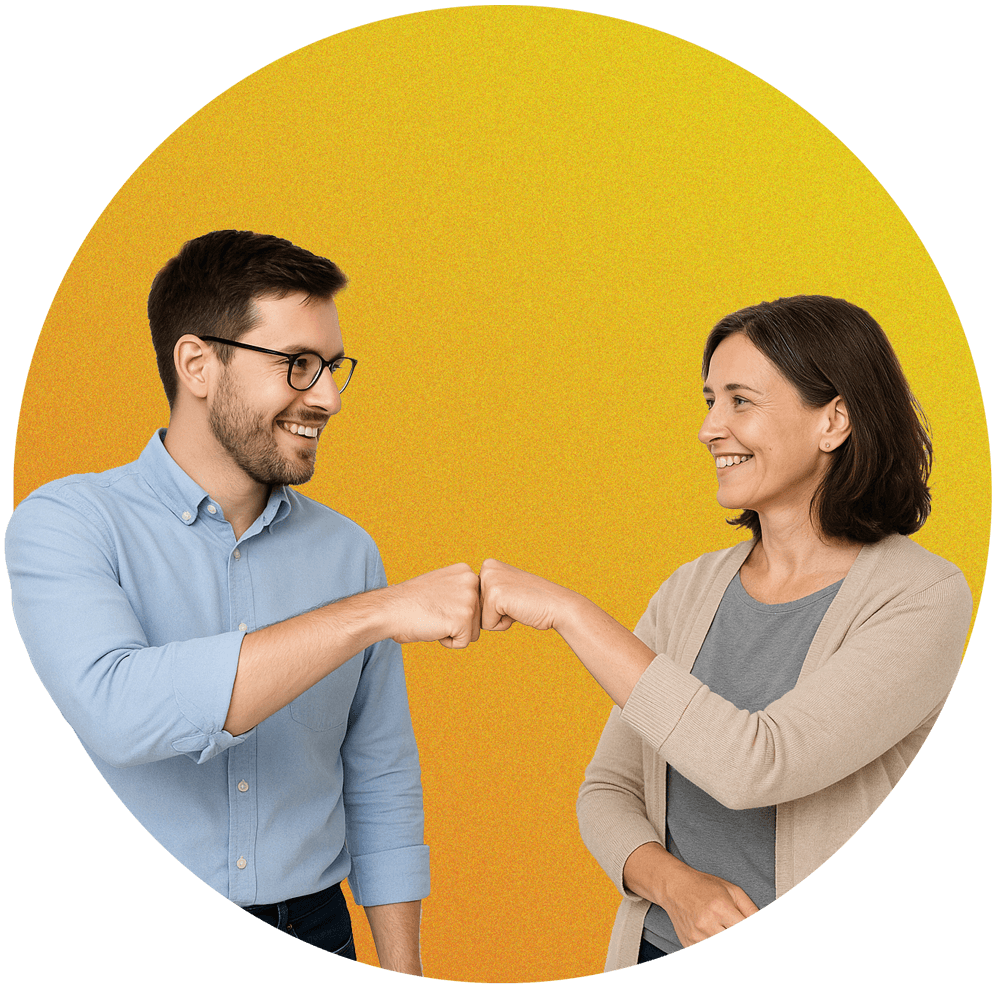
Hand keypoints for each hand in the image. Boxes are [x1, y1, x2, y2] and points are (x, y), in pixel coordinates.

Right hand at [389, 563, 481, 648]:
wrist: (390, 608)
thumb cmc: (411, 601)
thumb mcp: (440, 584)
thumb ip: (460, 590)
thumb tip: (475, 606)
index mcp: (466, 571)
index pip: (476, 603)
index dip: (454, 610)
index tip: (436, 604)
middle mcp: (471, 581)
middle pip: (477, 618)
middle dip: (456, 623)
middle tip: (434, 613)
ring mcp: (469, 600)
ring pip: (472, 632)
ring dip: (453, 632)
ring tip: (434, 619)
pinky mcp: (464, 619)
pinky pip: (463, 643)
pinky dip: (447, 642)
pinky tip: (433, 628)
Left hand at [479, 558, 576, 633]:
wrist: (557, 606)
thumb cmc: (532, 602)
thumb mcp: (506, 588)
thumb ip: (488, 590)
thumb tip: (466, 604)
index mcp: (488, 565)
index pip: (475, 599)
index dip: (494, 607)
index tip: (512, 598)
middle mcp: (486, 568)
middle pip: (474, 607)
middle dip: (494, 613)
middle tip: (516, 603)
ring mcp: (490, 580)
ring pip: (479, 617)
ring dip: (498, 619)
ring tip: (517, 606)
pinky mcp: (495, 596)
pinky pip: (487, 624)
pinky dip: (503, 625)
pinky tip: (518, 611)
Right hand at [623, 843, 756, 948]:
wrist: (674, 887)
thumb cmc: (704, 886)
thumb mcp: (732, 891)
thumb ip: (751, 910)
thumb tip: (759, 920)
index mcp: (721, 908)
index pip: (742, 928)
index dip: (746, 925)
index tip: (742, 923)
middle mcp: (707, 923)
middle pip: (730, 939)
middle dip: (733, 930)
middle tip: (731, 925)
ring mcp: (696, 936)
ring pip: (720, 950)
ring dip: (722, 936)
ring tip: (722, 928)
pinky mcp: (688, 944)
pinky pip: (704, 948)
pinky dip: (711, 940)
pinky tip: (712, 933)